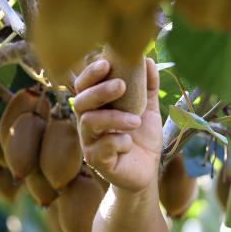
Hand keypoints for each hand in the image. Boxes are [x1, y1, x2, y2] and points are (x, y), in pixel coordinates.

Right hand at [72, 56, 162, 193]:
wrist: (147, 171)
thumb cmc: (142, 137)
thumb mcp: (150, 109)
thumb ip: (148, 86)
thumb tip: (149, 60)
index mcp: (96, 106)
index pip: (85, 85)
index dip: (91, 73)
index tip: (106, 63)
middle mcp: (87, 122)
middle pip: (80, 101)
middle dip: (99, 91)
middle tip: (121, 85)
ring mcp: (89, 142)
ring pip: (89, 123)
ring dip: (113, 118)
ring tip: (136, 121)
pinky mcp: (96, 161)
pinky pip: (101, 148)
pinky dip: (118, 142)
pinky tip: (129, 144)